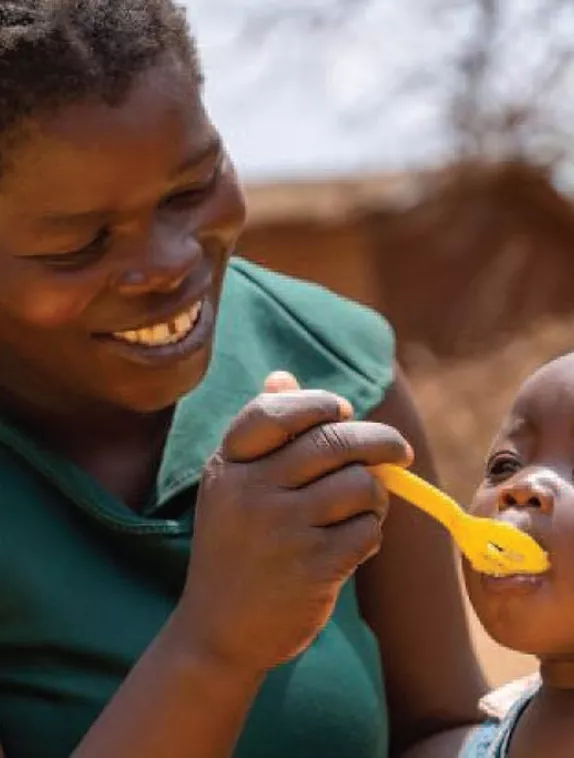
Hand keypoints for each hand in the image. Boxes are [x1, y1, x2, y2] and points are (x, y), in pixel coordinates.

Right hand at [178, 372, 411, 675]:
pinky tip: (352, 545)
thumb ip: (262, 433)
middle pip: (334, 441)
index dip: (319, 403)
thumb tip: (283, 375)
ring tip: (364, 510)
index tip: (342, 411)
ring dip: (376, 496)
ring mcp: (281, 529)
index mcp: (228, 465)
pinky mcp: (313, 567)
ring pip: (360, 484)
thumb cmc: (235, 548)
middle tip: (398, 451)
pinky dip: (370, 533)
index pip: (276, 411)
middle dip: (378, 441)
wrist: (220, 630)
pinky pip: (367, 530)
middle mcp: (250, 491)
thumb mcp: (232, 486)